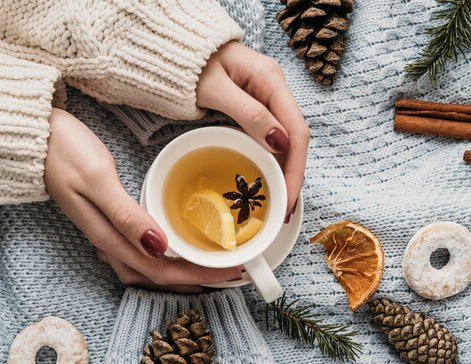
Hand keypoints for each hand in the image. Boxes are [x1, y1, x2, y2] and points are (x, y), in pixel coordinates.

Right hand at [44, 109, 240, 292]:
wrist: (31, 136)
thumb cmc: (62, 151)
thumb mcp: (97, 178)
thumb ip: (126, 216)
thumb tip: (159, 249)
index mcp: (108, 235)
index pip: (160, 270)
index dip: (198, 275)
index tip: (231, 271)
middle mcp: (107, 242)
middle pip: (155, 276)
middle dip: (194, 280)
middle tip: (230, 274)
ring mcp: (103, 233)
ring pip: (145, 269)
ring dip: (177, 275)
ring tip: (207, 271)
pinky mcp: (103, 221)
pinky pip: (137, 254)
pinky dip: (161, 260)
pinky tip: (172, 252)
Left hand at [196, 42, 309, 220]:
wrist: (175, 46)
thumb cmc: (189, 62)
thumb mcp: (215, 89)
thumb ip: (248, 114)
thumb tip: (280, 143)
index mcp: (271, 80)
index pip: (296, 131)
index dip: (296, 168)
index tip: (289, 197)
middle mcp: (275, 89)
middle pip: (295, 139)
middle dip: (293, 176)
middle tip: (286, 210)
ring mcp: (266, 98)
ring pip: (284, 141)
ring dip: (285, 172)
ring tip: (280, 202)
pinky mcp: (255, 107)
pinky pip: (270, 137)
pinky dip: (272, 161)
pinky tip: (269, 180)